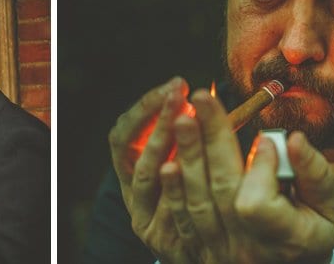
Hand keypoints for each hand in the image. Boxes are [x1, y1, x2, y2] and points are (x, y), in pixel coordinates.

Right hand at [108, 77, 203, 262]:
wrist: (209, 254)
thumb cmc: (204, 201)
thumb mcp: (191, 166)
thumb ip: (195, 138)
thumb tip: (204, 98)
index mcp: (133, 171)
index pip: (124, 133)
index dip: (146, 107)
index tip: (174, 86)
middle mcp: (131, 192)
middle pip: (133, 149)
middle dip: (156, 116)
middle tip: (178, 92)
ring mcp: (142, 216)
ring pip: (146, 175)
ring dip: (162, 141)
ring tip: (183, 118)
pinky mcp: (158, 238)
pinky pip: (162, 207)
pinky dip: (171, 184)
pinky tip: (179, 165)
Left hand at [161, 89, 333, 262]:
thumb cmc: (309, 234)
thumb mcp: (327, 208)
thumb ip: (314, 174)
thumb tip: (293, 139)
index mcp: (284, 238)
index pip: (257, 204)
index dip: (259, 170)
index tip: (264, 139)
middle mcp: (246, 247)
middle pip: (222, 189)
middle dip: (211, 138)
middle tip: (202, 98)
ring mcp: (219, 249)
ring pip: (197, 200)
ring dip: (188, 156)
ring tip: (182, 119)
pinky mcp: (199, 247)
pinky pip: (181, 217)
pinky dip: (172, 189)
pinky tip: (167, 162)